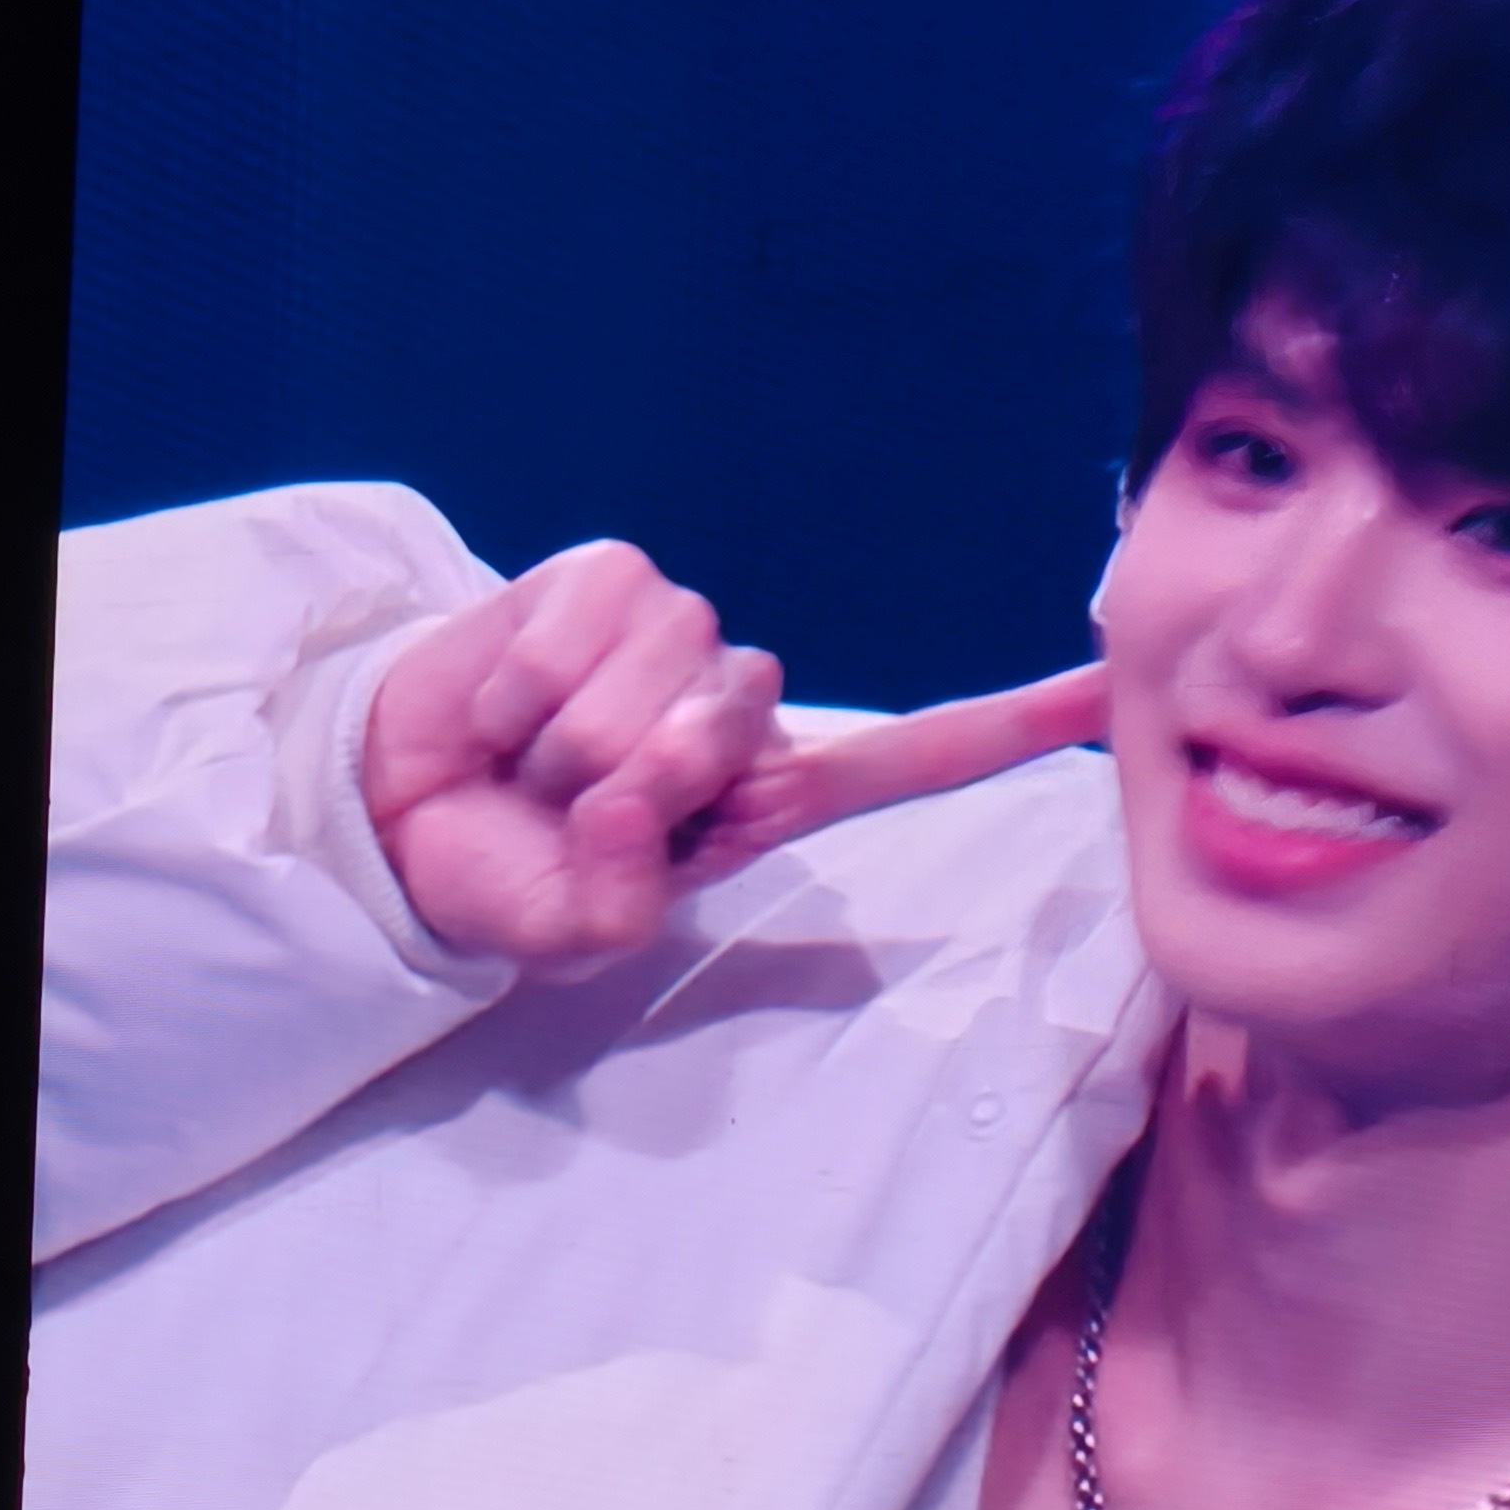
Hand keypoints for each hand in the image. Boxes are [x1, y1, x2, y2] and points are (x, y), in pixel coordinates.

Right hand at [360, 540, 1105, 973]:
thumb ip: (621, 897)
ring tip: (534, 766)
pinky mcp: (601, 580)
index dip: (1007, 724)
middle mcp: (739, 704)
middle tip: (571, 809)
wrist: (399, 813)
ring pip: (659, 675)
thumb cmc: (512, 874)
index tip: (1110, 688)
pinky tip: (504, 715)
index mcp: (766, 789)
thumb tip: (646, 792)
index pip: (909, 754)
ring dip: (569, 739)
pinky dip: (524, 685)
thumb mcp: (574, 928)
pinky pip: (584, 622)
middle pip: (740, 717)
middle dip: (637, 776)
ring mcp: (676, 632)